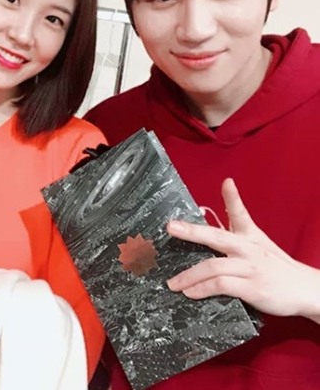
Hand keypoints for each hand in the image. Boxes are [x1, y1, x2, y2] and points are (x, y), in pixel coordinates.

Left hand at [166, 178, 319, 322]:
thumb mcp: (257, 241)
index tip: (227, 182)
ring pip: (213, 266)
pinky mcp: (252, 288)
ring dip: (189, 276)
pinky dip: (202, 289)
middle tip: (170, 227)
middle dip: (191, 231)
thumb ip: (237, 224)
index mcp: (249, 236)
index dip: (233, 196)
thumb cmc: (274, 265)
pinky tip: (190, 292)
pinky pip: (221, 286)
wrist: (304, 290)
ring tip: (172, 282)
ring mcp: (250, 269)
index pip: (240, 212)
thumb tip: (222, 203)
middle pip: (217, 236)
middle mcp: (248, 249)